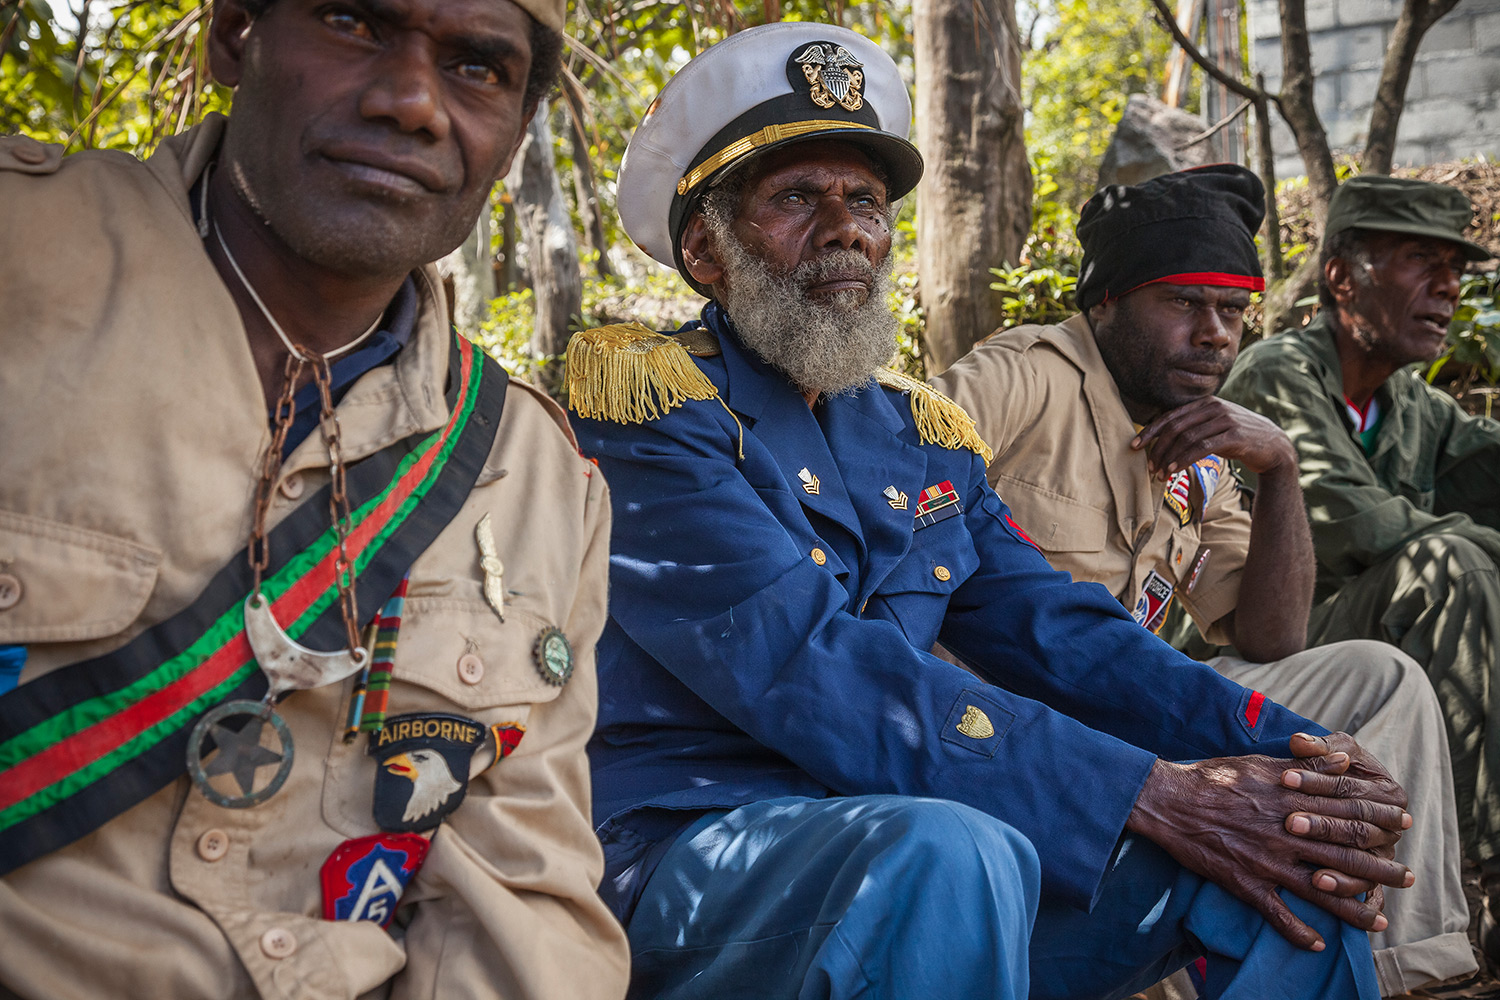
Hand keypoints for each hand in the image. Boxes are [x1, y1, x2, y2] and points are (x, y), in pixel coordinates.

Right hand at [1126, 736, 1411, 950]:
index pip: (1346, 811)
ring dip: (1354, 909)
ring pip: (1320, 891)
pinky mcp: (1243, 882)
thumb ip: (1305, 765)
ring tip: (1381, 921)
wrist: (1168, 800)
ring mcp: (1266, 861)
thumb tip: (1344, 759)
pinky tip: (1319, 944)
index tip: (1403, 824)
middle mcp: (1285, 833)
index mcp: (1290, 800)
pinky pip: (1276, 914)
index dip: (1378, 819)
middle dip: (1381, 868)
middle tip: (1409, 878)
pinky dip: (1299, 932)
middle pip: (1344, 854)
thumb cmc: (1212, 776)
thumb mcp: (1260, 763)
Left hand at [1132, 396, 1294, 479]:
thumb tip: (1161, 439)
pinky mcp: (1235, 435)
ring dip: (1169, 458)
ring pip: (1187, 438)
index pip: (1170, 416)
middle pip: (1175, 427)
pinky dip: (1184, 459)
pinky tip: (1174, 470)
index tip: (1134, 446)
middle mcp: (1214, 407)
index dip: (1150, 431)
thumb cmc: (1237, 438)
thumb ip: (1192, 427)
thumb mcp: (1213, 427)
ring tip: (1158, 474)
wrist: (1274, 446)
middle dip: (1157, 448)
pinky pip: (1202, 447)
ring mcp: (1225, 420)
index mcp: (1205, 403)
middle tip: (1148, 467)